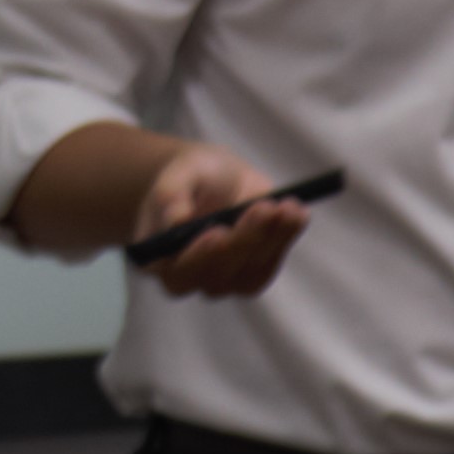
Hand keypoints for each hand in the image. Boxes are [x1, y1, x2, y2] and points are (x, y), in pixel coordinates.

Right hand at [131, 141, 314, 300]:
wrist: (213, 180)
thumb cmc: (190, 178)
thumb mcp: (178, 173)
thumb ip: (170, 195)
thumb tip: (176, 220)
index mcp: (158, 259)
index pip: (177, 271)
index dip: (199, 256)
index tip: (219, 231)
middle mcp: (188, 278)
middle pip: (218, 274)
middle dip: (244, 240)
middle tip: (264, 207)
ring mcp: (222, 281)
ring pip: (249, 272)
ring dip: (271, 240)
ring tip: (286, 207)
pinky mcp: (251, 274)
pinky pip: (269, 265)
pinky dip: (285, 239)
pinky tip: (296, 214)